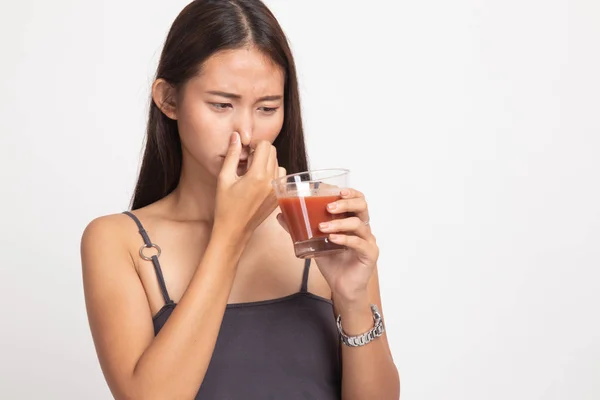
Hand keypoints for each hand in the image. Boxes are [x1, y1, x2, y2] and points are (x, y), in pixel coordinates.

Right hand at [215, 132, 285, 238]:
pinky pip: (280, 177)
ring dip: (266, 162)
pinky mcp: (278, 197)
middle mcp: (271, 182)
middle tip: (246, 160)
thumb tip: (236, 137)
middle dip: (260, 151)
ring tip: (252, 171)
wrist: (234, 230)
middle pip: (273, 152)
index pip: (265, 146)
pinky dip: (272, 173)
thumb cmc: (226, 206)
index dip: (254, 144)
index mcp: (257, 175)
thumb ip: (231, 155)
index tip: (245, 150)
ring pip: (278, 163)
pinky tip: (259, 180)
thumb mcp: (224, 178)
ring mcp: (276, 190)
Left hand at [277, 188, 378, 302]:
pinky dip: (345, 239)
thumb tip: (281, 215)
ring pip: (358, 224)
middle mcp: (363, 228)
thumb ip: (300, 229)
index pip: (357, 200)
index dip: (350, 192)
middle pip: (362, 206)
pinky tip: (332, 239)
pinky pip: (359, 243)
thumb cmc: (332, 263)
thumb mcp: (314, 242)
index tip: (336, 190)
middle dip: (345, 203)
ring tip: (322, 227)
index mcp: (352, 221)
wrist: (341, 288)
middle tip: (328, 207)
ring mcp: (368, 241)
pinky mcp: (369, 254)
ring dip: (339, 223)